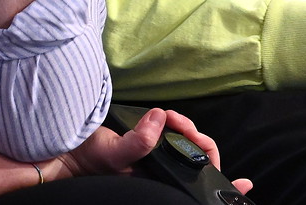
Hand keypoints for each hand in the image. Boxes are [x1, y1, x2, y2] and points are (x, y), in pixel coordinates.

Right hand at [43, 109, 251, 194]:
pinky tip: (173, 121)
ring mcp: (155, 160)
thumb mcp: (111, 155)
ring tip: (170, 120)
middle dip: (197, 141)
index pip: (197, 185)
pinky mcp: (148, 144)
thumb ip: (136, 143)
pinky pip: (172, 136)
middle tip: (178, 125)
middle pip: (197, 160)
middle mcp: (160, 174)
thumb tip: (159, 121)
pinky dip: (178, 127)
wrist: (60, 153)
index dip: (223, 185)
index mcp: (156, 182)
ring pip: (186, 146)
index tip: (245, 184)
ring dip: (185, 130)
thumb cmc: (83, 160)